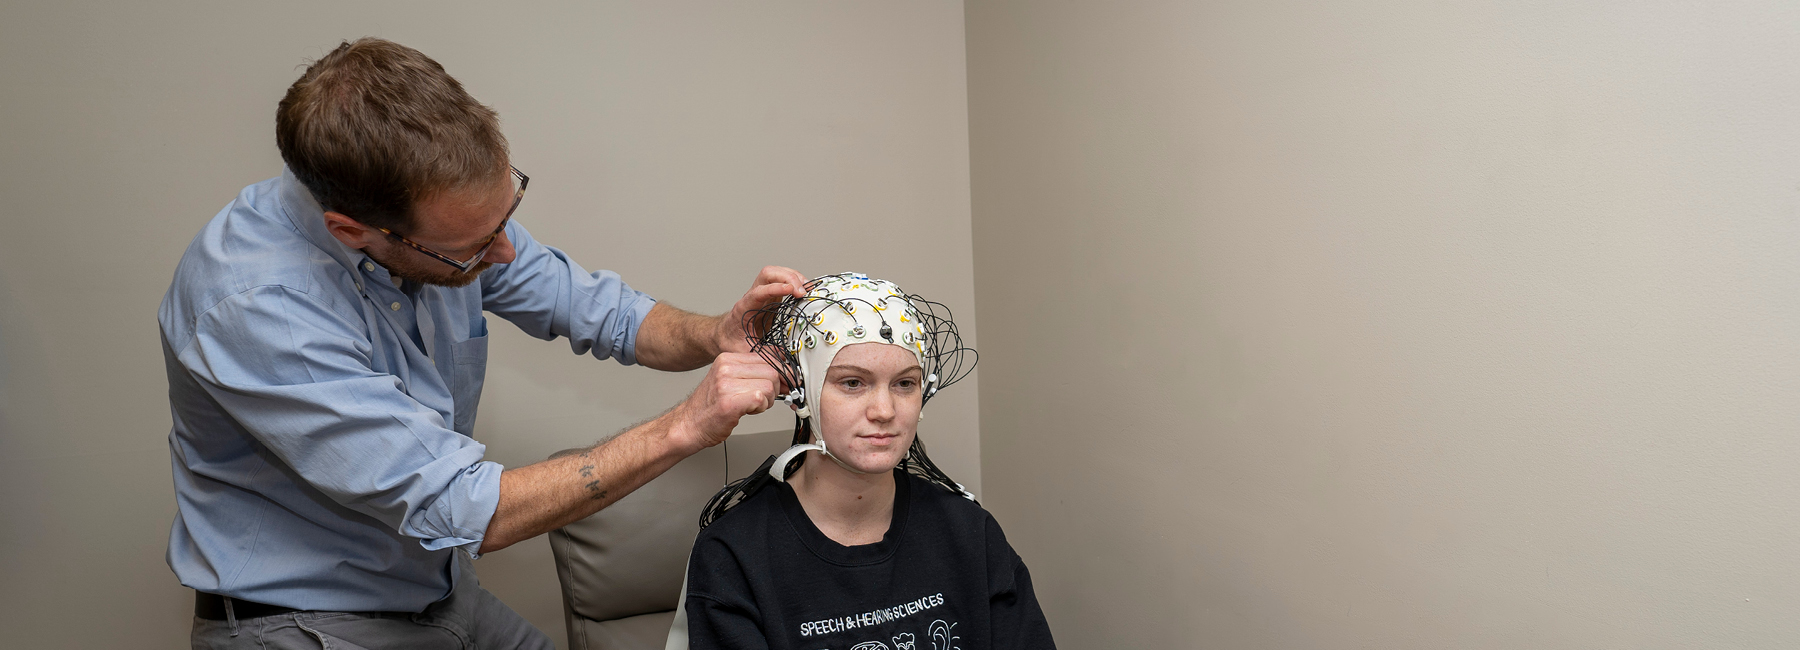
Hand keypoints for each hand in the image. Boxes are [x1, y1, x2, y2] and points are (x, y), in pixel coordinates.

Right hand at [669, 352, 783, 452]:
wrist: (688, 425)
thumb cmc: (710, 407)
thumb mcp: (731, 381)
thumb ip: (755, 374)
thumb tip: (786, 374)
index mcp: (728, 358)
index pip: (769, 356)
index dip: (781, 372)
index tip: (784, 382)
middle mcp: (726, 367)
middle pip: (772, 371)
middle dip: (775, 388)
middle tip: (763, 399)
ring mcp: (726, 383)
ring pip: (770, 386)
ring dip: (767, 401)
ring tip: (751, 406)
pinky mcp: (729, 401)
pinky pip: (761, 399)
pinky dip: (761, 408)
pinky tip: (748, 410)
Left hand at [714, 266, 807, 353]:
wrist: (724, 335)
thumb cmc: (731, 341)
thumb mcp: (744, 352)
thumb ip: (762, 356)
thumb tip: (783, 363)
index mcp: (744, 308)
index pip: (759, 292)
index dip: (775, 289)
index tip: (791, 290)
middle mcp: (754, 296)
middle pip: (768, 274)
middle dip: (788, 277)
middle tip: (803, 291)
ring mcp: (763, 294)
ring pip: (776, 274)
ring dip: (793, 276)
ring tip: (808, 288)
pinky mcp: (771, 297)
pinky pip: (782, 281)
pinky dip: (795, 281)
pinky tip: (804, 289)